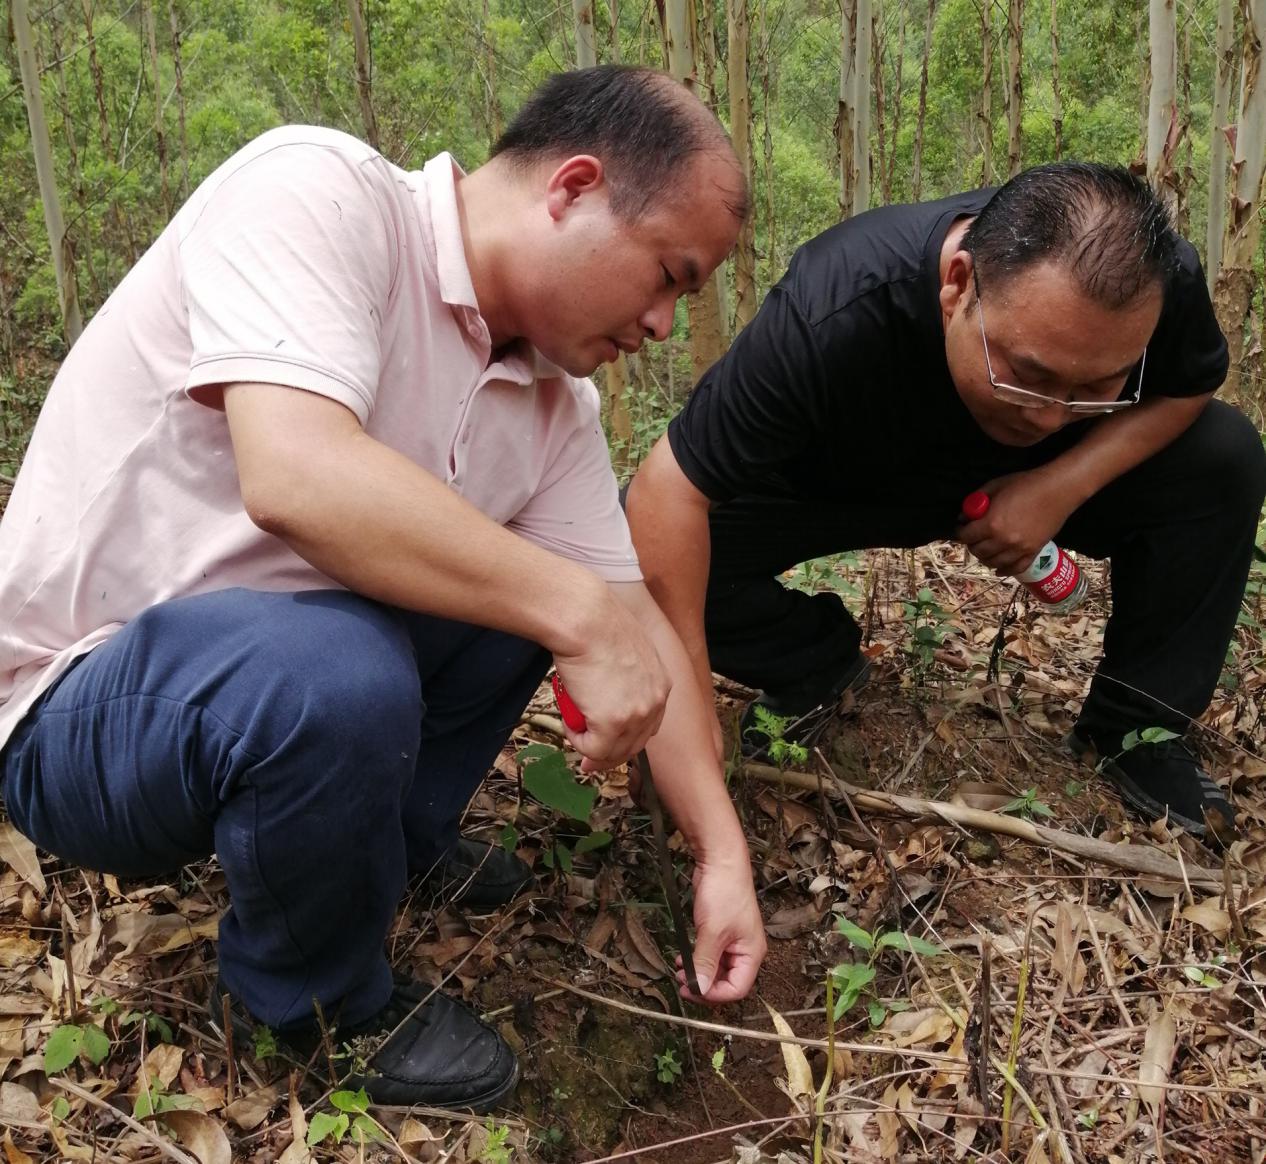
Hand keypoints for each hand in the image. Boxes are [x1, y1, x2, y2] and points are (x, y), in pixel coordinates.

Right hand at [553, 594, 670, 769]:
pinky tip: (568, 725)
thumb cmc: (597, 624)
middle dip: (609, 755)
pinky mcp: (612, 724)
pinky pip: (592, 749)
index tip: (607, 742)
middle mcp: (655, 702)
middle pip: (634, 744)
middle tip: (587, 759)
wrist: (585, 618)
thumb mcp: (626, 650)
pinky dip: (577, 742)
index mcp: (662, 684)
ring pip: (613, 751)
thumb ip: (625, 673)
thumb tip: (606, 685)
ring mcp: (635, 715)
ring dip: (590, 745)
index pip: (649, 724)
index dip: (626, 738)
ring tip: (571, 727)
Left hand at [677, 854, 765, 1004]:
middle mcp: (745, 950)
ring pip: (717, 969)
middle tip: (682, 984)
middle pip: (727, 981)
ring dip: (699, 973)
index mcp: (752, 953)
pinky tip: (684, 959)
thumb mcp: (712, 932)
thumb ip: (706, 963)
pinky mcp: (720, 931)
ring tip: (680, 971)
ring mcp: (733, 940)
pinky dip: (698, 960)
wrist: (720, 861)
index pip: (737, 988)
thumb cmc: (724, 893)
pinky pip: (710, 955)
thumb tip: (700, 990)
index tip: (692, 990)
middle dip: (705, 985)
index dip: (715, 994)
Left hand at [957, 470, 1079, 575]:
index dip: (960, 532)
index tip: (962, 529)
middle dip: (972, 544)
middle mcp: (1003, 540)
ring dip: (985, 557)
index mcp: (991, 524)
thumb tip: (964, 516)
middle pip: (978, 551)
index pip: (966, 536)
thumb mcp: (995, 486)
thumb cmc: (1025, 484)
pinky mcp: (1033, 552)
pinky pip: (1015, 568)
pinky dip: (1004, 570)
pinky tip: (998, 568)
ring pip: (993, 562)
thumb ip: (976, 501)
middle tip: (973, 538)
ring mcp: (1019, 549)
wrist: (1057, 490)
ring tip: (985, 550)